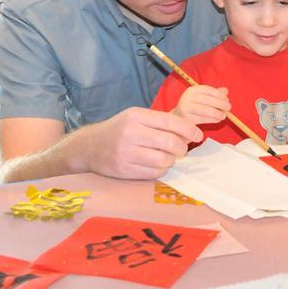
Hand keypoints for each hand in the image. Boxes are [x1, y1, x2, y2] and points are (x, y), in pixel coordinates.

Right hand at [84, 107, 202, 179]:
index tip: (198, 135)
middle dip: (182, 148)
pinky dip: (161, 170)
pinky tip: (157, 165)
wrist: (89, 146)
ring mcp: (126, 153)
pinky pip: (154, 173)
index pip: (170, 121)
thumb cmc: (119, 129)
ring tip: (167, 157)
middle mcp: (130, 133)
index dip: (188, 129)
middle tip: (182, 150)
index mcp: (135, 116)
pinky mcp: (124, 170)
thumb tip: (189, 132)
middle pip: (170, 142)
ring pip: (164, 160)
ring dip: (171, 160)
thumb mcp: (135, 117)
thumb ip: (159, 122)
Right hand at [173, 85, 229, 125]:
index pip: (207, 89)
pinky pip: (202, 119)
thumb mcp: (203, 98)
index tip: (226, 99)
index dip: (219, 94)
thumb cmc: (193, 107)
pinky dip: (212, 119)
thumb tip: (225, 90)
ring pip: (204, 110)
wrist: (179, 119)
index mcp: (192, 90)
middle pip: (206, 99)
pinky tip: (218, 120)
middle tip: (228, 107)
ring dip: (217, 113)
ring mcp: (185, 108)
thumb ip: (214, 94)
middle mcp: (187, 97)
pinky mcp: (186, 118)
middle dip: (220, 103)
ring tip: (224, 115)